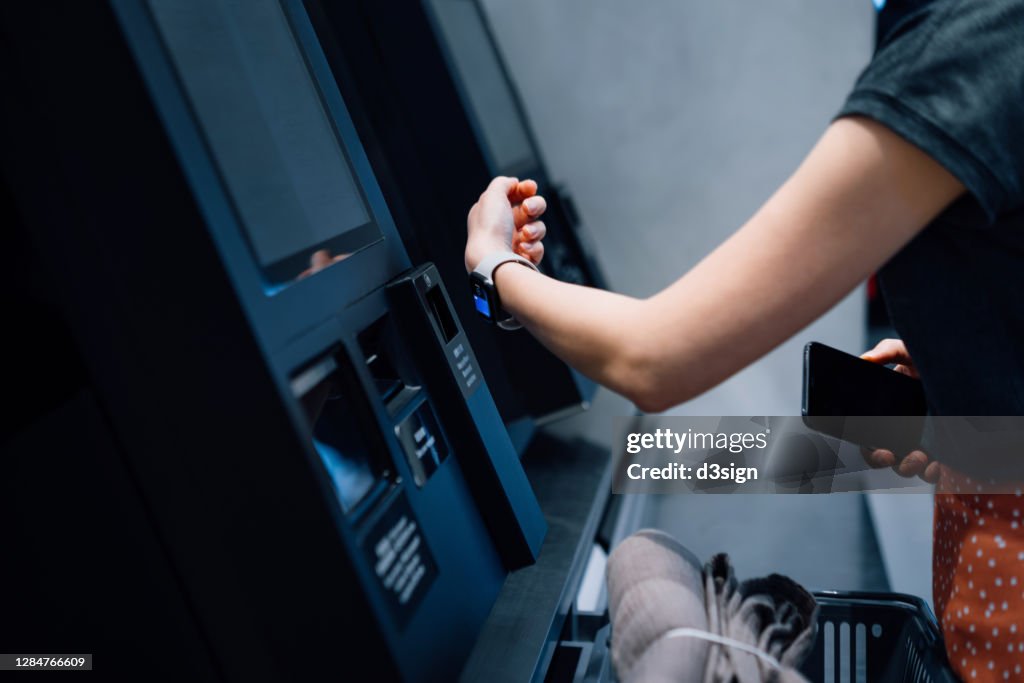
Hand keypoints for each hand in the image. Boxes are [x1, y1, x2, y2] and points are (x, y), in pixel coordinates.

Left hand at [465, 176, 546, 271]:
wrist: (492, 261)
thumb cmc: (489, 231)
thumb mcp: (491, 196)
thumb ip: (503, 183)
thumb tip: (513, 182)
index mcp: (493, 212)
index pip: (514, 195)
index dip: (525, 189)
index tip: (531, 188)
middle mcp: (503, 227)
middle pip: (531, 209)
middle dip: (535, 206)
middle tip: (528, 210)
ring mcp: (514, 243)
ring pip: (538, 228)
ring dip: (535, 229)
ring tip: (525, 234)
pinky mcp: (523, 258)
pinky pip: (538, 248)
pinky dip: (533, 247)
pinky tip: (523, 248)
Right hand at [859, 338, 939, 482]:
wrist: (964, 368)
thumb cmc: (931, 360)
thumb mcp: (907, 350)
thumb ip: (886, 352)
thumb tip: (865, 360)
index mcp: (885, 413)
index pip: (868, 439)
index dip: (870, 450)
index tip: (881, 451)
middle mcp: (901, 430)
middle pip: (885, 458)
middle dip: (886, 462)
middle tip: (892, 456)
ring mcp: (923, 441)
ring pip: (909, 466)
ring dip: (910, 467)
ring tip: (920, 457)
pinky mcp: (944, 448)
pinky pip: (934, 470)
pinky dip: (933, 473)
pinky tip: (938, 466)